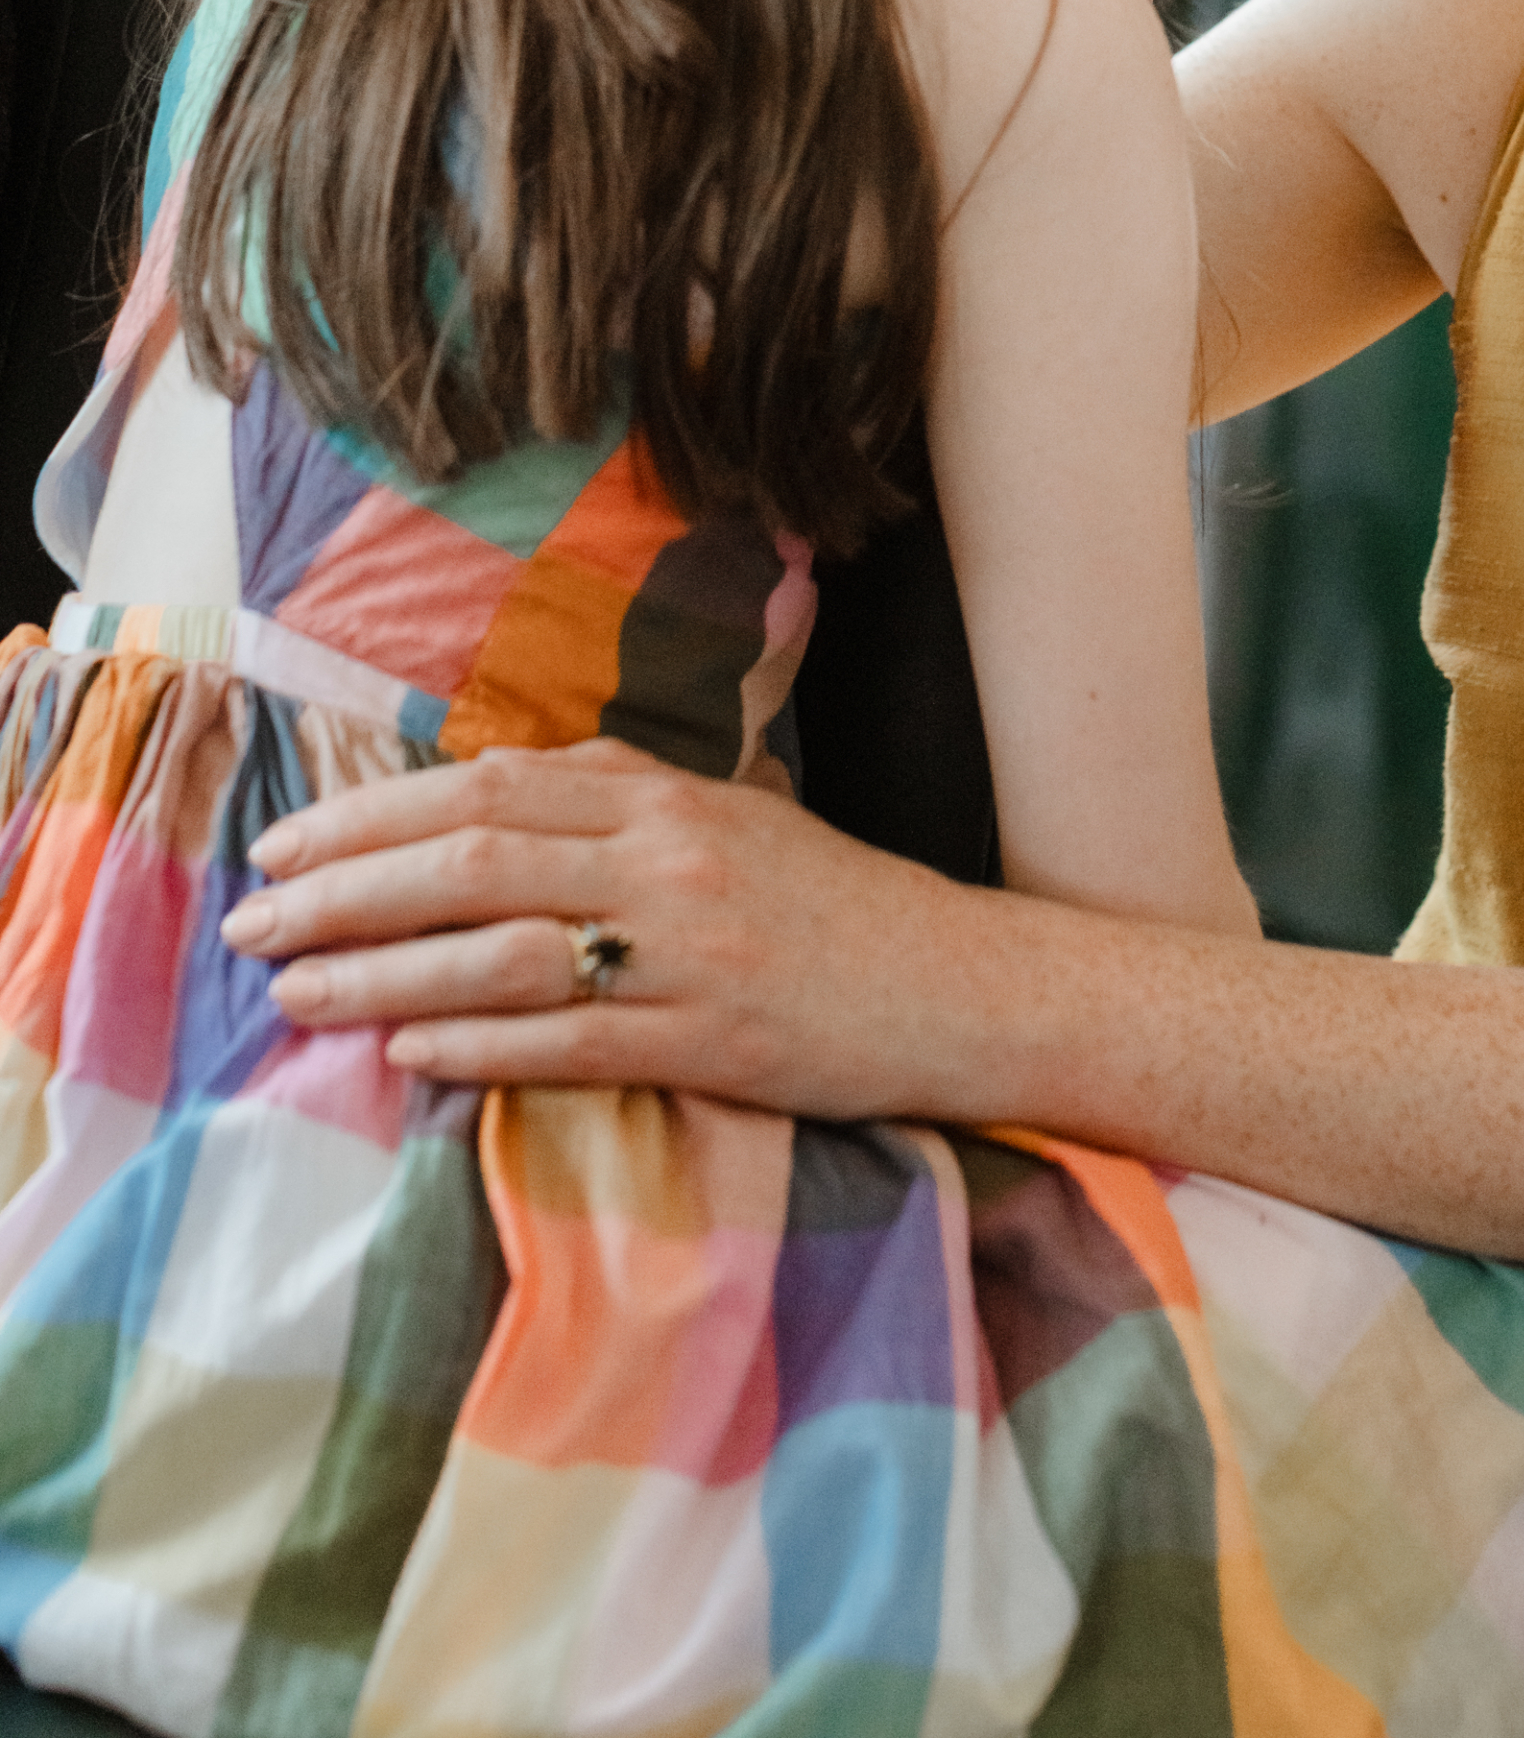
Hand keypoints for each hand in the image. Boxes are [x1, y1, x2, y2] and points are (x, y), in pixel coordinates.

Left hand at [219, 738, 977, 1111]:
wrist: (960, 983)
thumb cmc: (834, 906)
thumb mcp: (730, 820)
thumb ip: (616, 801)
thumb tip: (489, 790)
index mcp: (664, 793)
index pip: (485, 788)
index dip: (371, 814)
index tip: (283, 844)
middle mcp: (667, 855)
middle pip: (472, 858)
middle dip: (344, 889)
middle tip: (251, 923)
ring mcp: (689, 947)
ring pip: (502, 947)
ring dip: (383, 970)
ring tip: (295, 994)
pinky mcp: (711, 1037)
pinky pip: (569, 1039)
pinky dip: (477, 1040)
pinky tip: (406, 1048)